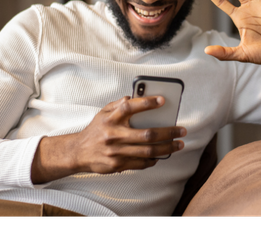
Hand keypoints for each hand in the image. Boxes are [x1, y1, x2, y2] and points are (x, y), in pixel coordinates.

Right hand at [31, 96, 185, 182]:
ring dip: (167, 148)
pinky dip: (154, 159)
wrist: (78, 152)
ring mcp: (116, 151)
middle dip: (168, 132)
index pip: (129, 107)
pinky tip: (162, 155)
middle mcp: (113, 135)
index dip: (146, 102)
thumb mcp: (103, 113)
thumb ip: (118, 104)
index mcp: (110, 119)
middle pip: (147, 134)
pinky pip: (141, 163)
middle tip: (182, 130)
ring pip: (148, 151)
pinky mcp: (117, 164)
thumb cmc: (95, 130)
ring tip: (178, 144)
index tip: (162, 100)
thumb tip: (134, 96)